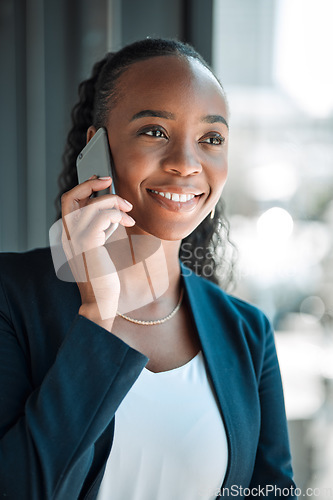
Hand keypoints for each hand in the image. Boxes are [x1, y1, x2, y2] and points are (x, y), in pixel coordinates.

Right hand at [60, 175, 134, 329]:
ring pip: (91, 204)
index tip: (99, 182)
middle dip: (89, 183)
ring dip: (113, 201)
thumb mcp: (99, 249)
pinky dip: (117, 214)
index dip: (83, 188)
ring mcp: (75, 239)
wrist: (100, 302)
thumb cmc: (102, 278)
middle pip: (70, 197)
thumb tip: (113, 211)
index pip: (68, 203)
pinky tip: (127, 222)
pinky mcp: (88, 244)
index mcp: (69, 236)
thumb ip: (100, 231)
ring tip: (127, 210)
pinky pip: (102, 217)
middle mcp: (67, 236)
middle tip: (108, 180)